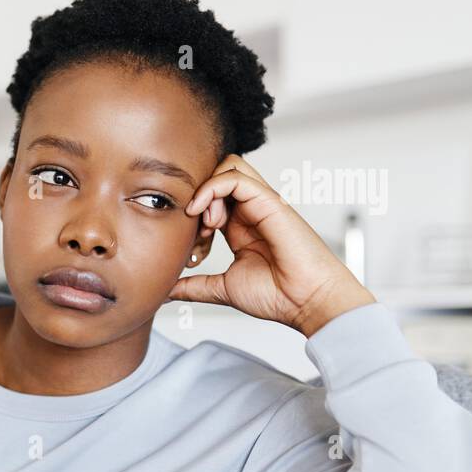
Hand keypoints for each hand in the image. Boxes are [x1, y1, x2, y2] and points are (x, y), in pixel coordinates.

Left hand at [167, 154, 376, 337]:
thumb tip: (166, 290)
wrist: (306, 303)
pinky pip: (236, 177)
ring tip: (203, 221)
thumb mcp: (221, 288)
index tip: (190, 247)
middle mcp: (250, 211)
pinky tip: (205, 214)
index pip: (208, 199)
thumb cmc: (276, 296)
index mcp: (240, 228)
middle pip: (217, 177)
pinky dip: (213, 189)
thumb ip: (194, 286)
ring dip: (206, 190)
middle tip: (195, 230)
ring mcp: (260, 203)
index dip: (191, 215)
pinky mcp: (269, 201)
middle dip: (197, 196)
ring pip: (226, 168)